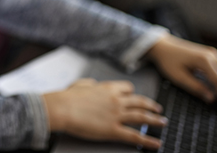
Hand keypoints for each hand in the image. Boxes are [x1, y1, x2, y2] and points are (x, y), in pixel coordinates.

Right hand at [43, 79, 165, 150]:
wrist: (62, 108)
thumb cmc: (67, 97)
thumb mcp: (80, 84)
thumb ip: (89, 84)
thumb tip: (93, 84)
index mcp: (107, 88)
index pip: (128, 88)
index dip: (133, 93)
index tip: (136, 96)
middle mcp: (116, 100)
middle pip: (140, 102)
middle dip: (151, 106)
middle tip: (158, 109)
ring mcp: (116, 115)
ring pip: (142, 117)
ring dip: (155, 120)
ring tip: (163, 123)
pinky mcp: (113, 130)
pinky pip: (135, 136)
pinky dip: (148, 141)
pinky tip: (157, 143)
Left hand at [146, 34, 216, 102]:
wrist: (162, 46)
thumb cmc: (168, 60)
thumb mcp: (179, 77)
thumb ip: (196, 88)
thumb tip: (211, 98)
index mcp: (204, 61)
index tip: (214, 100)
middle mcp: (211, 55)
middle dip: (216, 88)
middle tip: (211, 98)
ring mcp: (212, 53)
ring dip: (216, 82)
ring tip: (211, 92)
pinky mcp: (211, 54)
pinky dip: (216, 75)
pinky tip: (211, 84)